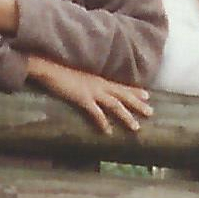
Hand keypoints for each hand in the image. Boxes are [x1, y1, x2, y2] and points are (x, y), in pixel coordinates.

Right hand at [19, 53, 152, 133]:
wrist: (48, 66)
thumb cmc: (60, 71)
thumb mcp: (79, 77)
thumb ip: (87, 83)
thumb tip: (90, 90)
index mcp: (98, 79)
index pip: (121, 86)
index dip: (135, 91)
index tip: (148, 96)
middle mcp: (99, 84)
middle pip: (123, 95)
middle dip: (137, 104)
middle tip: (151, 112)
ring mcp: (91, 91)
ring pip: (114, 104)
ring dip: (126, 116)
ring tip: (136, 127)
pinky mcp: (82, 98)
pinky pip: (95, 112)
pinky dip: (102, 121)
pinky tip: (108, 131)